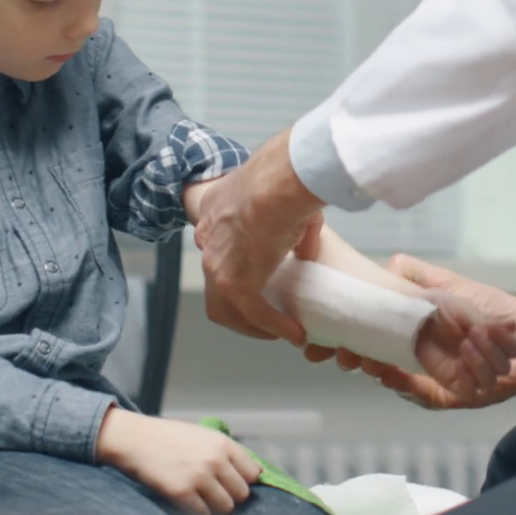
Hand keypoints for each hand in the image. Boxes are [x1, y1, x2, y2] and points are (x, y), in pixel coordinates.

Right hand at [95, 407, 263, 514]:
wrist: (136, 439)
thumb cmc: (169, 437)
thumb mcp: (203, 435)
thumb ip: (225, 452)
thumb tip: (249, 475)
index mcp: (223, 444)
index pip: (253, 473)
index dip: (243, 481)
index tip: (232, 484)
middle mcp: (216, 460)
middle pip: (242, 494)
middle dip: (231, 496)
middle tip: (216, 494)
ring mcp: (200, 477)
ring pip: (226, 507)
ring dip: (216, 507)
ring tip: (203, 500)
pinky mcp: (182, 493)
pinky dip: (199, 513)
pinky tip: (190, 504)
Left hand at [190, 131, 322, 344]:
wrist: (281, 181)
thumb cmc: (287, 181)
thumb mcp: (287, 201)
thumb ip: (297, 231)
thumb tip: (307, 253)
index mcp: (215, 211)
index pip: (219, 246)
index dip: (238, 265)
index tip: (261, 278)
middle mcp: (208, 239)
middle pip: (215, 283)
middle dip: (238, 304)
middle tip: (264, 315)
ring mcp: (218, 264)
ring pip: (225, 308)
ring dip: (251, 325)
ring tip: (276, 333)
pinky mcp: (235, 283)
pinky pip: (255, 314)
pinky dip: (275, 327)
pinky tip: (294, 333)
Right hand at [306, 256, 515, 408]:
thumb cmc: (492, 312)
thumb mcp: (449, 289)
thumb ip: (418, 277)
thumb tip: (389, 262)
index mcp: (413, 343)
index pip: (370, 348)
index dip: (345, 347)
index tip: (322, 344)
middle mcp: (421, 366)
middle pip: (376, 370)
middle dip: (355, 361)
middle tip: (341, 353)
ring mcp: (437, 383)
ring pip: (400, 383)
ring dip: (391, 365)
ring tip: (386, 352)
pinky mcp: (456, 397)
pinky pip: (428, 397)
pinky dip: (418, 383)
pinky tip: (414, 369)